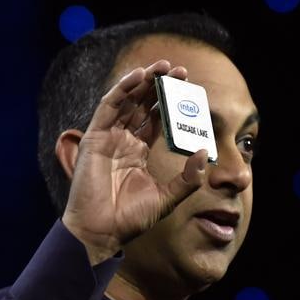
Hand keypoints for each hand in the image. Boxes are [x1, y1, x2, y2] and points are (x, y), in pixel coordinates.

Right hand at [62, 60, 207, 263]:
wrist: (102, 232)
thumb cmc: (130, 220)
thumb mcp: (167, 198)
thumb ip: (188, 178)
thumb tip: (205, 152)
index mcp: (138, 153)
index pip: (156, 120)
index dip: (171, 104)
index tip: (190, 89)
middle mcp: (123, 142)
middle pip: (143, 105)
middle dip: (160, 86)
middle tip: (180, 71)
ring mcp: (108, 138)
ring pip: (127, 101)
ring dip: (143, 81)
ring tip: (163, 67)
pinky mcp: (95, 138)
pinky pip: (108, 107)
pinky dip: (122, 90)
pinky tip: (138, 76)